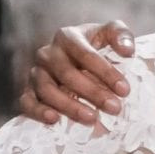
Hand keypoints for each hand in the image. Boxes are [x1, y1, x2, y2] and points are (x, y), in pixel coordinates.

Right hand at [21, 22, 135, 125]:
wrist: (78, 62)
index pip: (85, 54)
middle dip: (93, 92)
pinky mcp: (28, 91)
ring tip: (92, 118)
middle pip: (67, 74)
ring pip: (47, 89)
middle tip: (115, 107)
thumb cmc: (97, 47)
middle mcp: (48, 54)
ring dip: (70, 106)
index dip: (106, 72)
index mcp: (67, 37)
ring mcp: (36, 73)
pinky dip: (38, 111)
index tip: (125, 90)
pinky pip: (27, 102)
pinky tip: (54, 119)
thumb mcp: (110, 34)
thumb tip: (127, 51)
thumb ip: (122, 35)